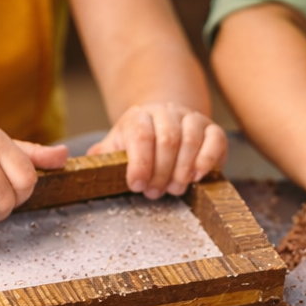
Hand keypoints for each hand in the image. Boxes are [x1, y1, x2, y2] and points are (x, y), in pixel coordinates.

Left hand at [88, 103, 227, 198]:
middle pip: (168, 140)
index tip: (136, 186)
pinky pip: (216, 140)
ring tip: (174, 189)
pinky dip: (208, 160)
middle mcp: (167, 112)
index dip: (139, 164)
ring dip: (182, 171)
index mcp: (140, 116)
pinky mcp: (213, 129)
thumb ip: (105, 154)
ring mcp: (192, 118)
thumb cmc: (140, 142)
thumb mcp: (118, 145)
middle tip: (155, 193)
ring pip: (191, 140)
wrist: (166, 120)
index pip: (141, 136)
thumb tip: (90, 163)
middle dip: (161, 172)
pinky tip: (197, 177)